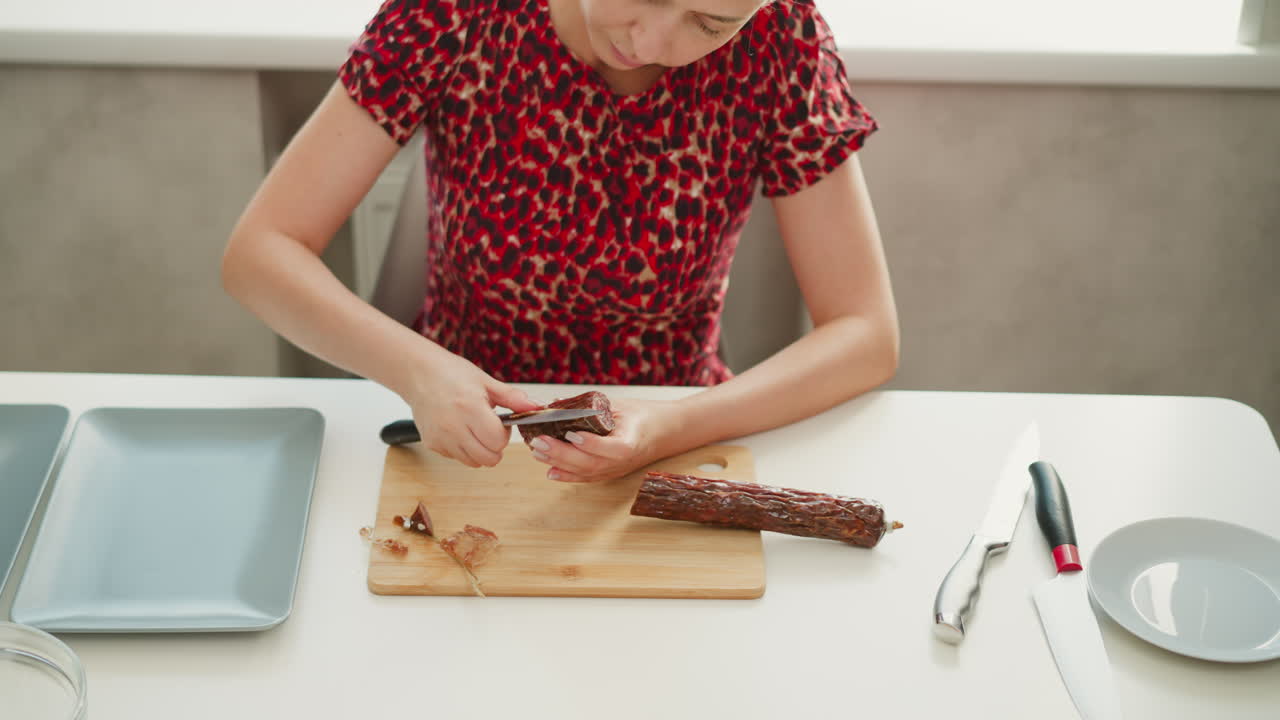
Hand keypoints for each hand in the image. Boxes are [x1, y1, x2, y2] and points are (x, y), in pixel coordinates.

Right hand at [404, 351, 540, 467]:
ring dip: (480, 451)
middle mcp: (454, 426)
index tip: (500, 423)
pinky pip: (456, 457)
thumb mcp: (485, 381)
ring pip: (473, 462)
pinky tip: (459, 430)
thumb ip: (512, 398)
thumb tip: (536, 407)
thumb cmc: (452, 374)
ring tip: (474, 429)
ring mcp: (441, 438)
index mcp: (470, 408)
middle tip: (490, 429)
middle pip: (488, 458)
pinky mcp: (431, 444)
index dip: (504, 434)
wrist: (418, 374)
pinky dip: (463, 449)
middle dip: (495, 447)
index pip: (497, 441)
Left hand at [526, 397, 684, 482]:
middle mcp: (623, 461)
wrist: (662, 433)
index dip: (592, 444)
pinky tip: (550, 470)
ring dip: (559, 463)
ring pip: (586, 472)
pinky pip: (586, 478)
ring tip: (538, 452)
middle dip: (562, 453)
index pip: (613, 448)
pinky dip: (567, 475)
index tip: (571, 434)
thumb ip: (589, 405)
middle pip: (592, 463)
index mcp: (632, 441)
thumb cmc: (641, 415)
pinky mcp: (609, 474)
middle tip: (540, 441)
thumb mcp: (619, 404)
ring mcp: (615, 470)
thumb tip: (556, 402)